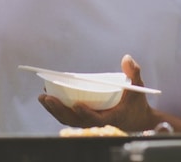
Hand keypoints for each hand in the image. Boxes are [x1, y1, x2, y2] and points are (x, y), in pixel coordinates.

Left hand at [39, 55, 158, 132]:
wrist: (134, 118)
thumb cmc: (135, 102)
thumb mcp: (137, 87)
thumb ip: (133, 73)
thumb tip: (126, 58)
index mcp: (111, 117)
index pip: (96, 118)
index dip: (85, 113)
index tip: (76, 105)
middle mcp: (97, 122)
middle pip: (76, 120)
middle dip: (60, 110)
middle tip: (48, 98)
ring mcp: (89, 121)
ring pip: (68, 119)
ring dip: (54, 110)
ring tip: (42, 97)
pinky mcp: (83, 119)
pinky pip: (68, 117)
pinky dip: (57, 110)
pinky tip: (47, 98)